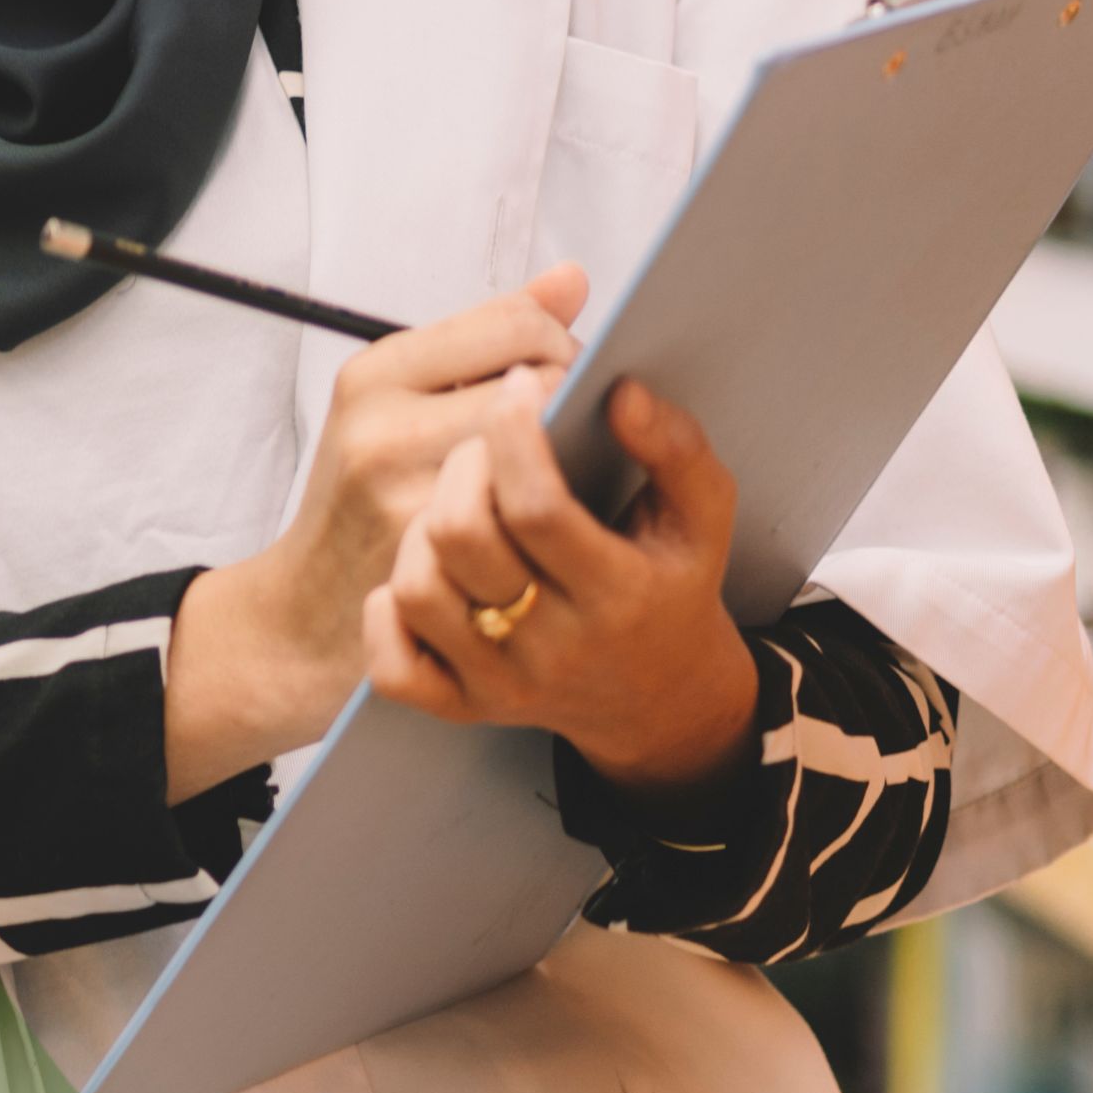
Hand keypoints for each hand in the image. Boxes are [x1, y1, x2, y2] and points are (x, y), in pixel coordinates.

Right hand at [163, 265, 582, 798]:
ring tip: (567, 466)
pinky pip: (528, 517)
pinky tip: (551, 519)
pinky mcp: (437, 563)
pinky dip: (554, 509)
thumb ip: (487, 336)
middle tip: (579, 424)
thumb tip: (572, 277)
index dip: (563, 342)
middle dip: (576, 400)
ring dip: (572, 457)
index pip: (515, 323)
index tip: (568, 370)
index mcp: (375, 375)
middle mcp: (384, 430)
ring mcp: (408, 499)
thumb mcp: (398, 404)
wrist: (303, 619)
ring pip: (543, 452)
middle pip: (540, 384)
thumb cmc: (363, 500)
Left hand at [364, 378, 750, 795]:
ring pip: (418, 588)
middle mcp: (554, 648)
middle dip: (465, 465)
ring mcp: (501, 683)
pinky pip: (391, 665)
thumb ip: (676, 446)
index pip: (538, 507)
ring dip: (425, 525)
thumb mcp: (703, 515)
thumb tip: (620, 393)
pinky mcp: (463, 705)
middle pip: (462, 537)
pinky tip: (429, 571)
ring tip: (462, 503)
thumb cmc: (672, 586)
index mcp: (618, 595)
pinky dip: (388, 612)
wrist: (662, 696)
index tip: (519, 386)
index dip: (514, 433)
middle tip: (487, 444)